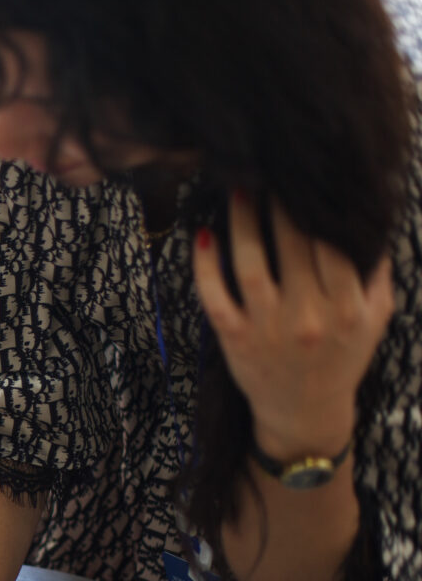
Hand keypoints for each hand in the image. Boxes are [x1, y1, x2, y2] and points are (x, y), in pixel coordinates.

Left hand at [193, 194, 392, 459]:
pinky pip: (215, 297)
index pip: (334, 244)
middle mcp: (308, 316)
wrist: (304, 413)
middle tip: (269, 168)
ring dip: (243, 223)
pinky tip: (203, 235)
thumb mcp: (375, 319)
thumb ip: (376, 274)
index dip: (319, 206)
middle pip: (294, 247)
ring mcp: (268, 328)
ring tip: (238, 188)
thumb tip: (372, 221)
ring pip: (252, 265)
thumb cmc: (341, 358)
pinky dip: (205, 267)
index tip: (307, 177)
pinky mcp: (234, 339)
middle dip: (281, 203)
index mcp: (348, 307)